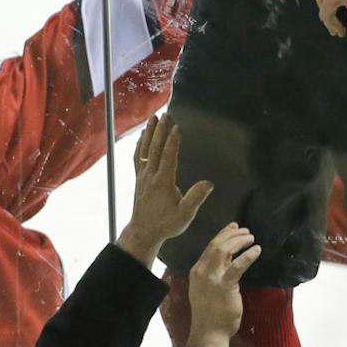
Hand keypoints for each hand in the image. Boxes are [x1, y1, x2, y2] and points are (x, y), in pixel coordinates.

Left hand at [117, 116, 215, 266]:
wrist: (143, 232)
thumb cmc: (166, 223)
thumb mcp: (185, 214)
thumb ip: (196, 197)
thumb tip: (209, 183)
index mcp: (162, 181)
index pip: (168, 156)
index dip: (172, 140)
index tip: (177, 126)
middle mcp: (150, 175)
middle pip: (154, 148)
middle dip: (160, 130)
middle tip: (165, 114)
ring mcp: (142, 176)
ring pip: (144, 150)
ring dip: (149, 133)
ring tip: (153, 119)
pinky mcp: (138, 179)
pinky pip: (137, 158)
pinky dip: (140, 145)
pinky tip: (141, 139)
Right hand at [184, 224, 260, 346]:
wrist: (209, 332)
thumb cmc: (210, 314)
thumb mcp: (205, 289)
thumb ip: (213, 275)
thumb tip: (227, 262)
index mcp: (197, 271)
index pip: (209, 247)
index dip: (222, 235)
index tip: (233, 227)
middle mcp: (202, 271)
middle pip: (217, 245)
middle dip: (232, 234)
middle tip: (245, 230)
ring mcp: (212, 278)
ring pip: (225, 250)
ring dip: (240, 241)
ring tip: (251, 237)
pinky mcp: (225, 285)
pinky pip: (238, 265)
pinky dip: (248, 255)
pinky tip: (256, 250)